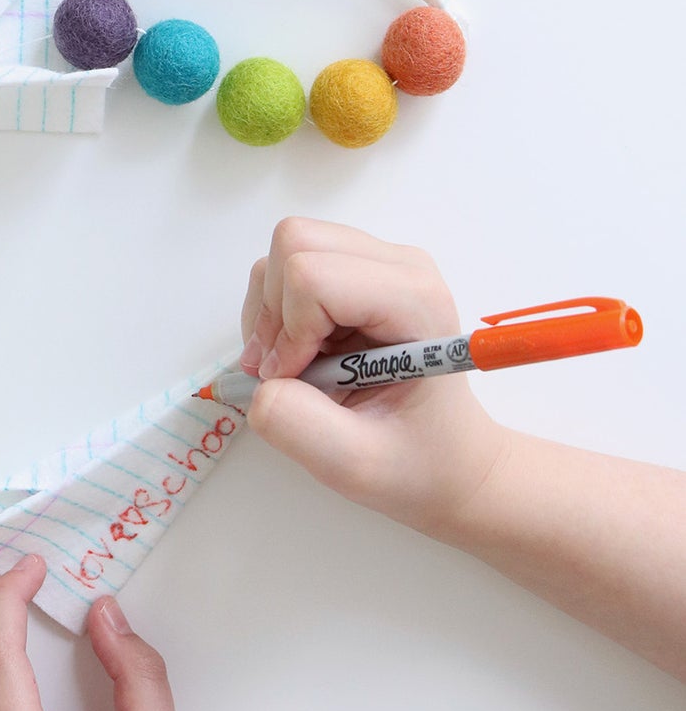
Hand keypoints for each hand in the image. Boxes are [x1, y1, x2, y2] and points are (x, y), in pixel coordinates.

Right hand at [240, 216, 508, 537]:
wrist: (450, 460)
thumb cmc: (417, 464)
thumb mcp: (355, 465)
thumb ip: (297, 425)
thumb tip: (259, 384)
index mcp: (416, 302)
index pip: (314, 276)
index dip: (287, 331)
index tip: (291, 381)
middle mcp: (402, 266)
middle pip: (295, 244)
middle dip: (274, 313)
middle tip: (283, 372)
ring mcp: (381, 262)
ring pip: (288, 248)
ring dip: (273, 312)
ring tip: (294, 367)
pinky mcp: (360, 269)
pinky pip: (292, 264)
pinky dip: (279, 309)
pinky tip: (301, 353)